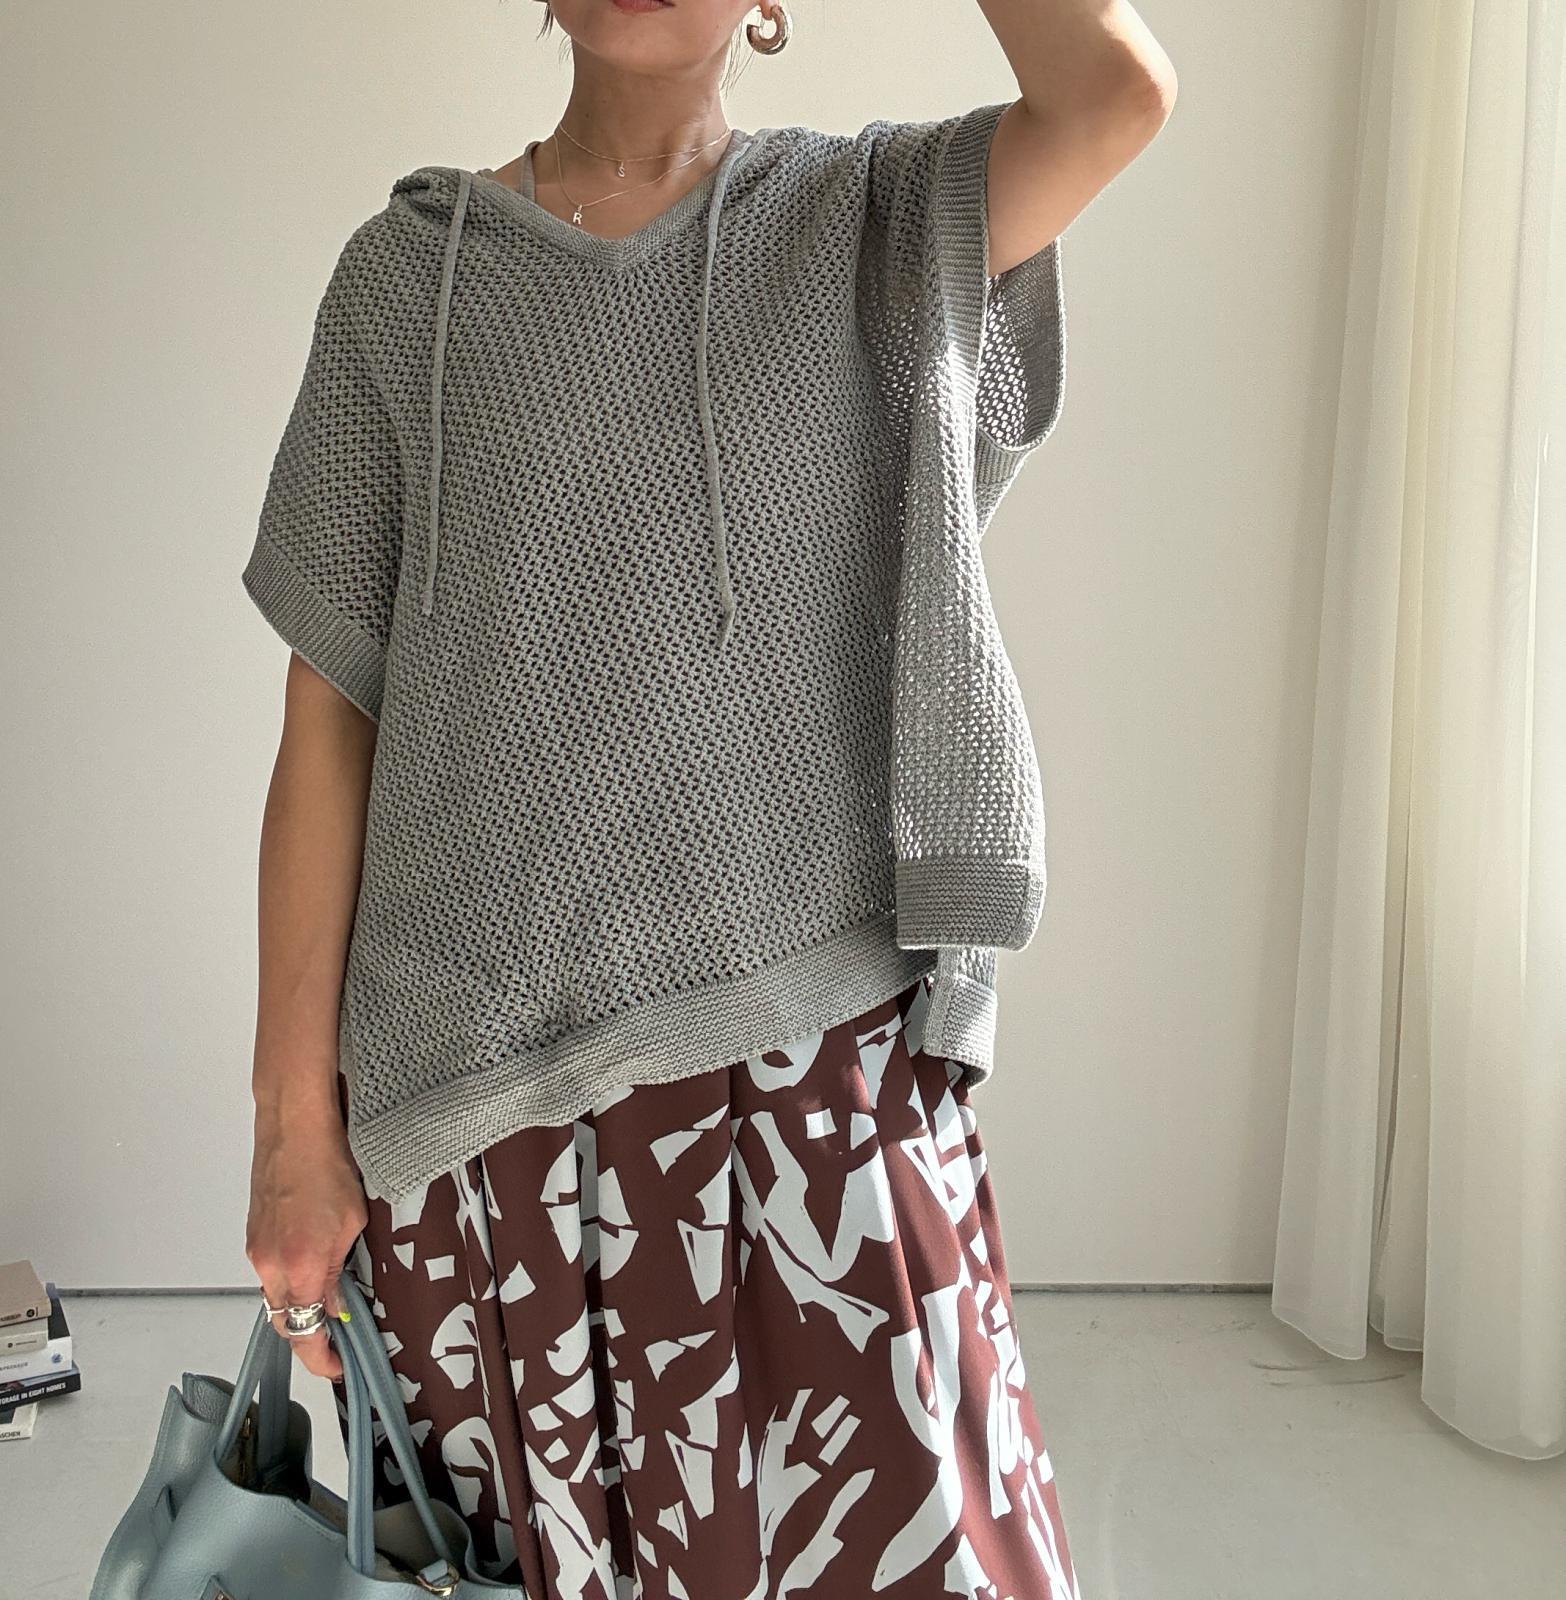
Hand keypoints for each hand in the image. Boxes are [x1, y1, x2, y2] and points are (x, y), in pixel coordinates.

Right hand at [245, 1098, 367, 1381]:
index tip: (340, 1367)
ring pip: (277, 1297)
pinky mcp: (254, 1235)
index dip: (322, 1359)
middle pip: (285, 1322)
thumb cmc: (328, 1162)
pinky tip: (316, 1266)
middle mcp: (270, 1265)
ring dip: (301, 1306)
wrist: (294, 1126)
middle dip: (311, 1337)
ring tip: (334, 1302)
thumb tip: (338, 1305)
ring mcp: (257, 1250)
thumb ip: (342, 1270)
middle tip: (341, 1341)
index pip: (304, 1334)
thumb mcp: (353, 1222)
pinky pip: (271, 1272)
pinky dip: (291, 1280)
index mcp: (300, 1266)